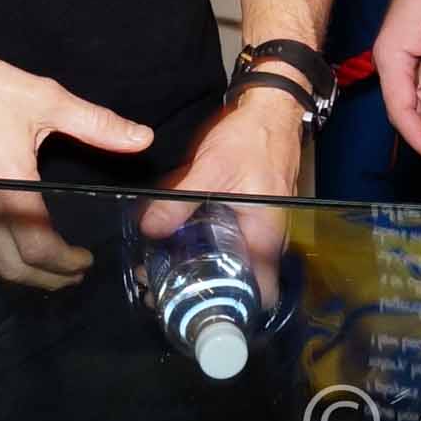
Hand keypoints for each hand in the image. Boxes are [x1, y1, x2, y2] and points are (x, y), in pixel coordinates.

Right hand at [0, 26, 155, 289]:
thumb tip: (143, 139)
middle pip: (11, 268)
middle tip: (72, 274)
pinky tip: (11, 239)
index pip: (38, 248)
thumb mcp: (45, 98)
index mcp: (7, 185)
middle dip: (46, 279)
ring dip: (18, 272)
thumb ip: (96, 124)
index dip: (65, 264)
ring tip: (46, 265)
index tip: (86, 262)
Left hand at [142, 89, 312, 299]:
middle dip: (204, 292)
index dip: (230, 310)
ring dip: (203, 271)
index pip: (258, 294)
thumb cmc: (252, 138)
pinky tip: (180, 244)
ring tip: (163, 273)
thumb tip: (150, 229)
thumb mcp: (211, 168)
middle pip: (241, 283)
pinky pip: (232, 244)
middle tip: (163, 294)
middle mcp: (268, 238)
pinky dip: (209, 249)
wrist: (270, 108)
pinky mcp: (251, 215)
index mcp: (264, 235)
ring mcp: (261, 227)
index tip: (192, 312)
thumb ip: (179, 201)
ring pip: (235, 263)